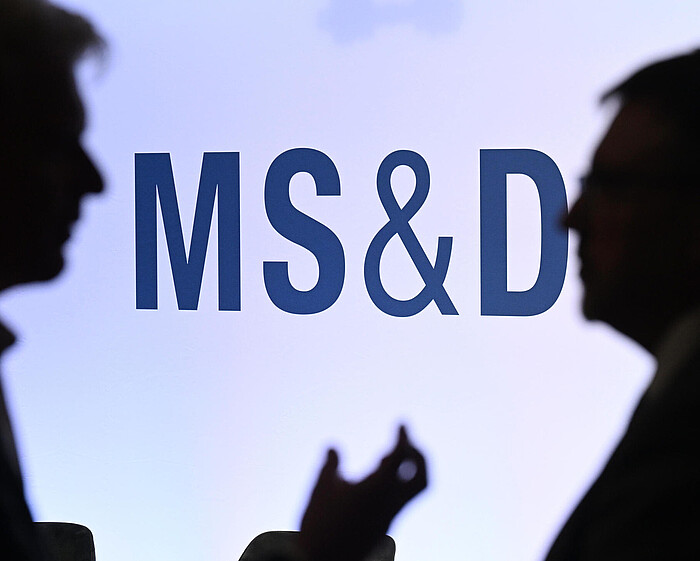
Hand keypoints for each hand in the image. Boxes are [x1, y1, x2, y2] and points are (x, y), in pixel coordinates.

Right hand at [299, 426, 426, 560]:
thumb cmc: (320, 523)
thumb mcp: (321, 488)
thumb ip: (331, 464)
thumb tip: (333, 446)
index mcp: (377, 488)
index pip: (401, 457)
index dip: (403, 438)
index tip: (401, 424)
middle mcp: (390, 503)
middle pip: (421, 478)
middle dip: (418, 455)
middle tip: (406, 440)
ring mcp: (390, 517)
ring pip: (413, 490)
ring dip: (408, 469)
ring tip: (386, 456)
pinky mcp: (384, 526)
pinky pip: (399, 499)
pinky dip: (395, 481)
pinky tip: (377, 474)